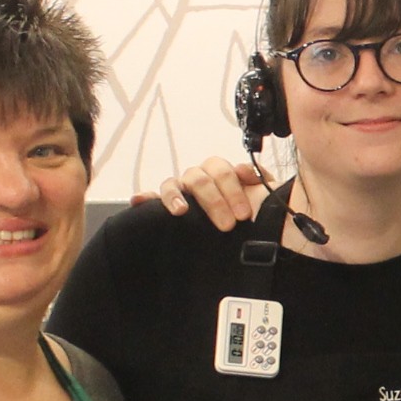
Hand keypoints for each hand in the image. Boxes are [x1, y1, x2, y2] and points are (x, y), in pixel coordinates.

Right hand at [143, 158, 270, 230]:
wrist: (246, 230)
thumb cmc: (252, 210)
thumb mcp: (262, 195)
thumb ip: (260, 179)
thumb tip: (243, 170)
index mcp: (220, 172)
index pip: (223, 171)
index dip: (233, 190)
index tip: (243, 214)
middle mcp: (198, 178)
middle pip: (199, 179)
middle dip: (214, 201)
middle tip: (228, 225)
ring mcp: (180, 189)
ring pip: (173, 184)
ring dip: (176, 197)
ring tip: (181, 211)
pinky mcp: (164, 204)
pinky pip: (150, 197)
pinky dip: (144, 198)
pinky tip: (138, 201)